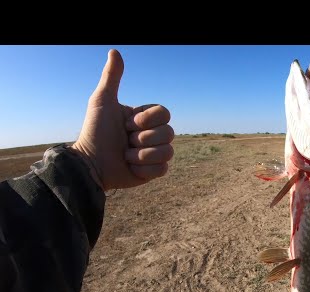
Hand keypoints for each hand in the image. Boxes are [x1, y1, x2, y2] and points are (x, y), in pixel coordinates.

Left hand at [71, 49, 173, 190]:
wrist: (90, 163)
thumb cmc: (95, 132)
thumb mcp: (102, 101)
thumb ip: (112, 78)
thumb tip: (114, 51)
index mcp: (144, 118)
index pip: (165, 113)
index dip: (147, 120)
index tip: (126, 124)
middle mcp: (152, 135)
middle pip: (169, 133)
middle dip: (143, 139)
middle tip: (125, 141)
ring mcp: (154, 154)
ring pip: (167, 152)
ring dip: (142, 155)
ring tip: (126, 155)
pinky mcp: (153, 172)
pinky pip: (162, 168)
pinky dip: (144, 169)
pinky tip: (130, 167)